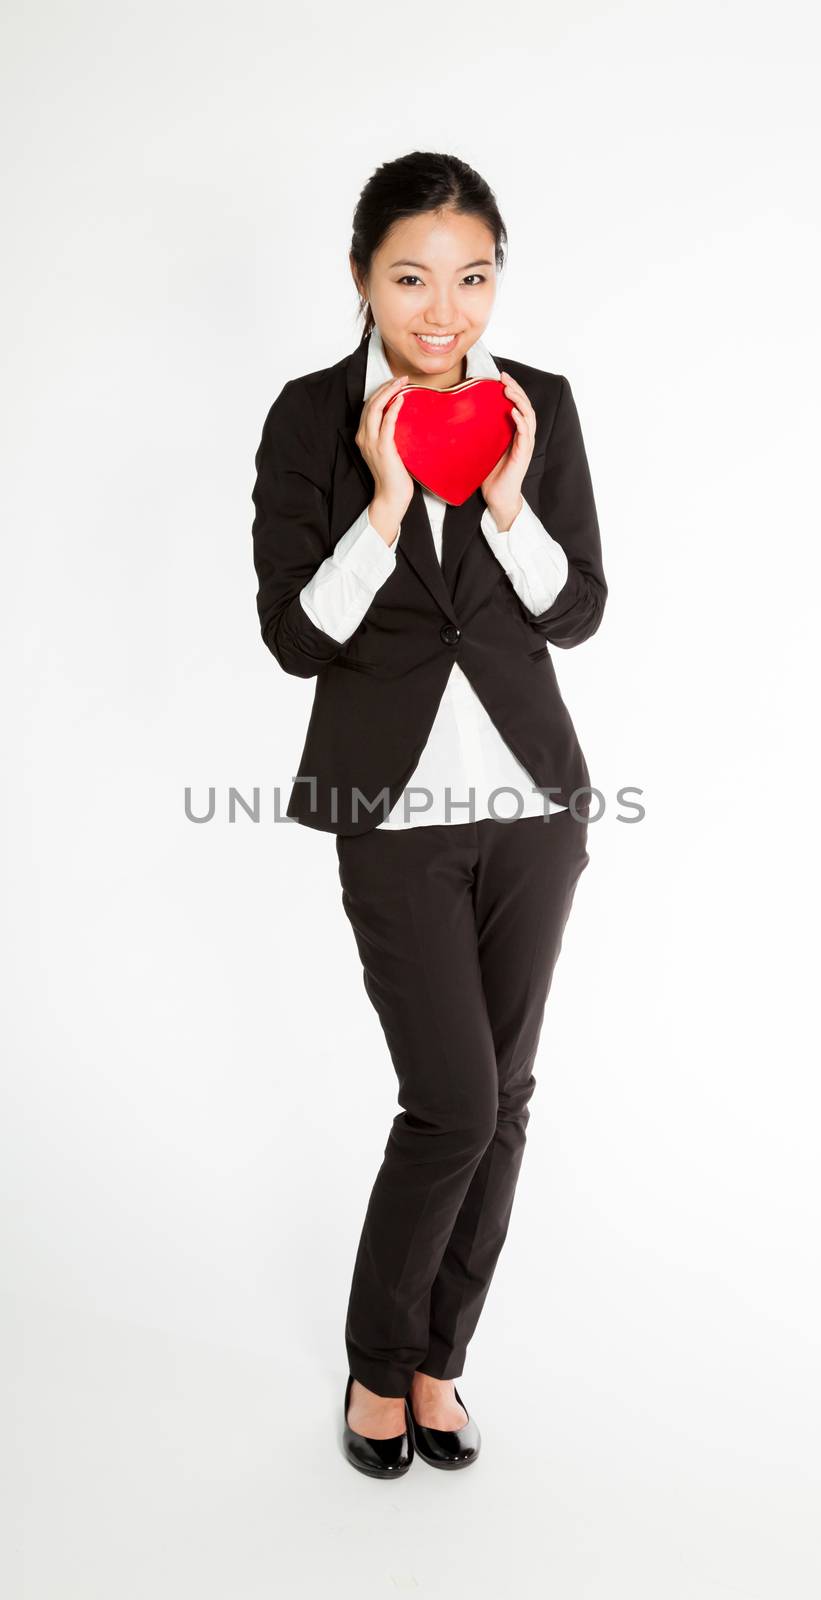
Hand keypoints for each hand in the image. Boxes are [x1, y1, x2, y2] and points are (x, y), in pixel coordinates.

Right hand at [355, 375, 414, 535]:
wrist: (391, 495)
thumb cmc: (393, 474)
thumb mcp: (389, 450)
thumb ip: (389, 434)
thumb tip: (402, 418)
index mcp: (363, 437)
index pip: (368, 407)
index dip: (380, 391)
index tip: (395, 383)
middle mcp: (363, 438)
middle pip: (369, 403)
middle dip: (385, 387)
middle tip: (401, 378)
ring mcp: (371, 443)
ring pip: (374, 409)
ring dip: (389, 393)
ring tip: (401, 383)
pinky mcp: (383, 448)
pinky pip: (386, 423)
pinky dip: (393, 408)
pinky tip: (401, 400)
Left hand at [480, 370, 537, 529]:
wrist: (498, 497)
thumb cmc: (490, 475)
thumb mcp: (483, 448)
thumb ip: (479, 434)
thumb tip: (458, 419)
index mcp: (514, 432)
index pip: (517, 404)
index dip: (511, 389)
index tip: (499, 377)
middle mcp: (522, 435)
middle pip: (525, 405)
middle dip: (516, 389)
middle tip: (504, 377)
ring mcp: (524, 444)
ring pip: (528, 416)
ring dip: (519, 401)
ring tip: (509, 390)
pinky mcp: (523, 454)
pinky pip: (525, 434)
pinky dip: (521, 421)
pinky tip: (513, 412)